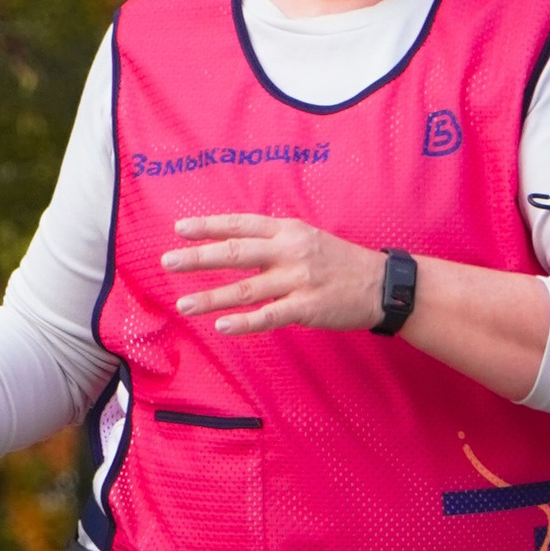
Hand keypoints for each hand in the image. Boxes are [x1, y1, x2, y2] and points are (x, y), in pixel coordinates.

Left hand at [163, 214, 385, 335]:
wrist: (381, 285)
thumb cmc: (338, 262)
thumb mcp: (307, 238)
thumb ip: (272, 240)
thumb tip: (232, 243)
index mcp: (288, 230)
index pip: (241, 224)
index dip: (209, 226)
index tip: (179, 230)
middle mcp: (290, 251)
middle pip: (236, 252)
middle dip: (199, 257)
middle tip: (168, 261)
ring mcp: (298, 279)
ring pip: (246, 288)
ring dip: (212, 297)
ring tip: (183, 304)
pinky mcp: (307, 307)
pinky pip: (269, 316)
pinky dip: (245, 322)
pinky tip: (222, 326)